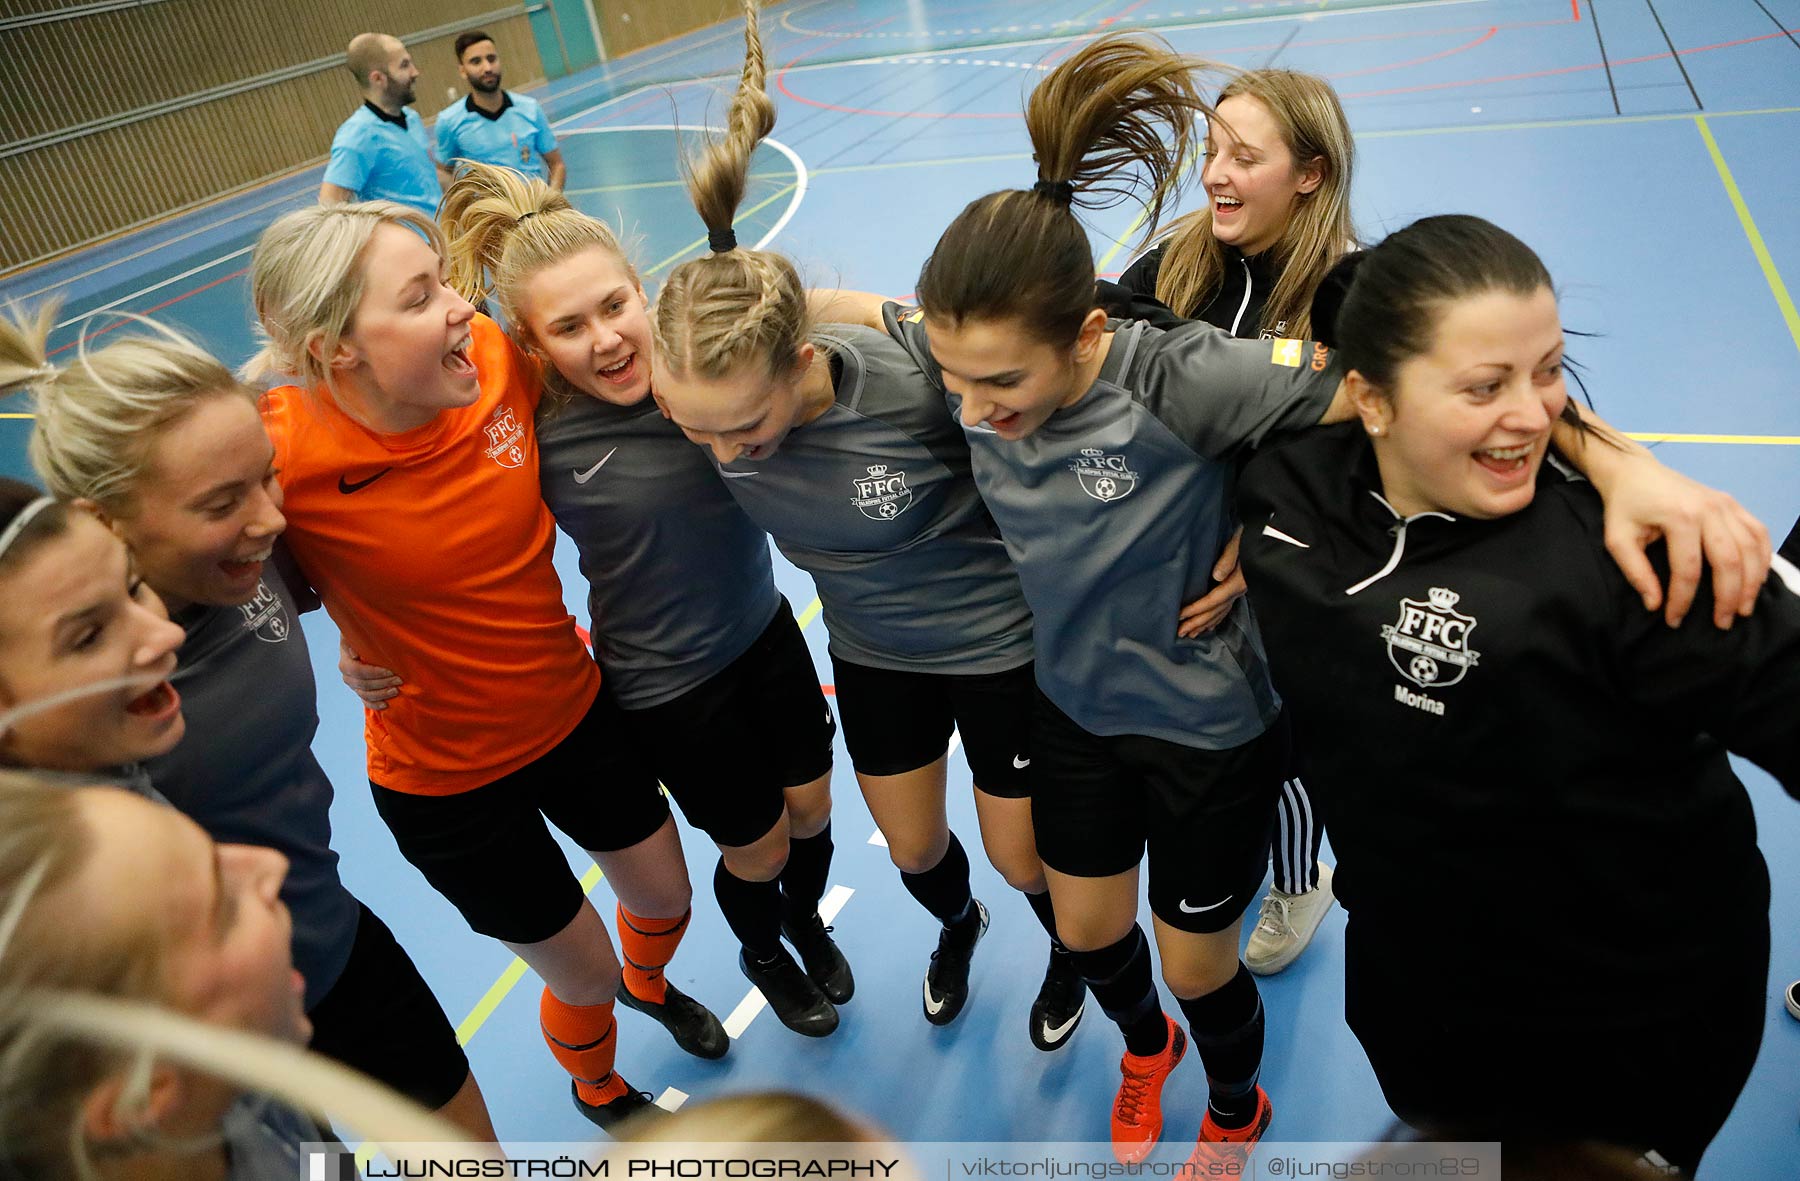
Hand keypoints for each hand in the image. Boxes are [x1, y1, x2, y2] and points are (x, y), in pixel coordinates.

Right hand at [339, 638, 402, 709]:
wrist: (363, 644)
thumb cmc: (363, 636)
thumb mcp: (357, 633)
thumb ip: (354, 640)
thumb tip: (354, 654)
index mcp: (345, 662)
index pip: (358, 671)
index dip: (375, 673)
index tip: (391, 671)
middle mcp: (347, 675)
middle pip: (363, 684)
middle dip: (383, 683)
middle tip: (399, 680)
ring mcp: (353, 685)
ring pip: (365, 694)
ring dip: (381, 694)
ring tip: (396, 691)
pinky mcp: (359, 691)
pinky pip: (366, 701)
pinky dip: (375, 704)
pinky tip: (386, 704)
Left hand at [1178, 526, 1247, 637]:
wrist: (1270, 535)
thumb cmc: (1252, 536)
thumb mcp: (1240, 542)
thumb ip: (1229, 558)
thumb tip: (1217, 576)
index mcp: (1237, 581)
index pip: (1212, 600)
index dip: (1195, 609)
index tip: (1179, 616)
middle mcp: (1239, 589)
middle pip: (1215, 611)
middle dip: (1197, 623)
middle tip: (1180, 633)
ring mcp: (1241, 590)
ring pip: (1221, 612)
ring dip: (1205, 624)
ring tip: (1191, 634)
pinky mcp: (1241, 586)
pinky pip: (1227, 608)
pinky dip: (1217, 618)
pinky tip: (1211, 625)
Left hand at [1600, 460, 1770, 628]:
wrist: (1634, 471)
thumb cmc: (1624, 506)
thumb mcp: (1617, 539)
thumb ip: (1635, 572)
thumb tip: (1654, 604)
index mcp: (1679, 517)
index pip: (1687, 570)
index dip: (1682, 600)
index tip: (1674, 620)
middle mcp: (1709, 509)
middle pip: (1728, 561)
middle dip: (1727, 597)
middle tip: (1722, 623)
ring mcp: (1725, 504)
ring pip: (1751, 548)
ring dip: (1751, 582)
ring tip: (1743, 609)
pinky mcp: (1732, 503)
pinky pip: (1758, 532)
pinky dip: (1762, 558)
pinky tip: (1755, 580)